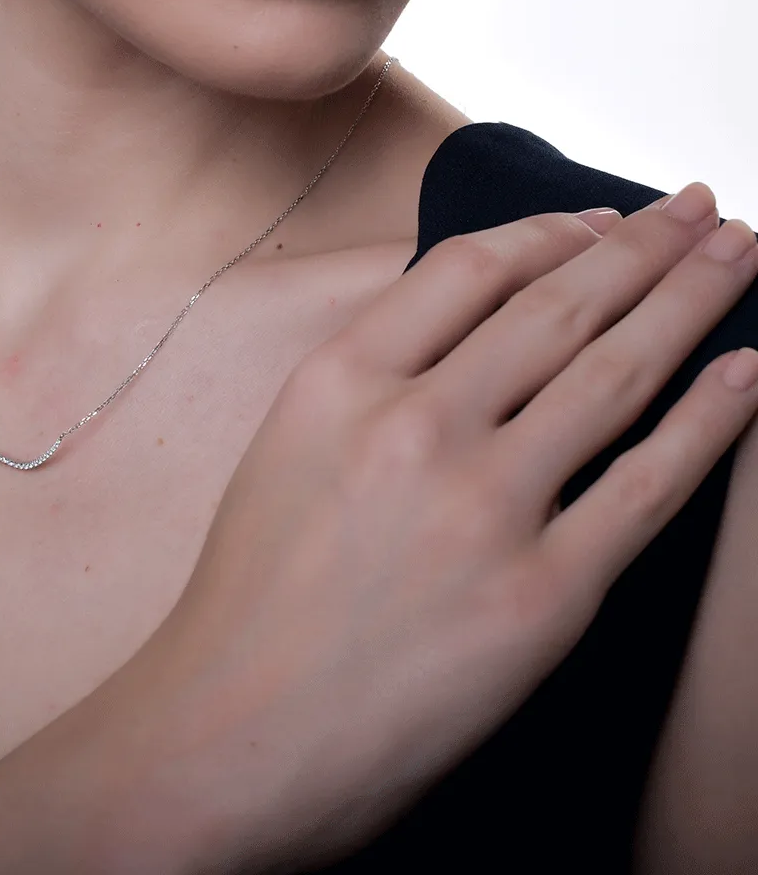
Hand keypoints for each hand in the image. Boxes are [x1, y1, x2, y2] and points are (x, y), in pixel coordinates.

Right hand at [98, 184, 757, 874]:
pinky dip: (709, 422)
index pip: (469, 268)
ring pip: (614, 375)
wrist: (228, 731)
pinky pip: (646, 487)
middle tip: (701, 204)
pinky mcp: (540, 596)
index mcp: (338, 379)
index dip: (551, 231)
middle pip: (558, 306)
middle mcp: (414, 425)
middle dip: (645, 246)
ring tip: (740, 252)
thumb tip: (473, 333)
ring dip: (692, 301)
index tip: (601, 219)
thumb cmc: (250, 595)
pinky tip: (747, 372)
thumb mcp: (285, 444)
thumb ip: (370, 379)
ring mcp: (482, 508)